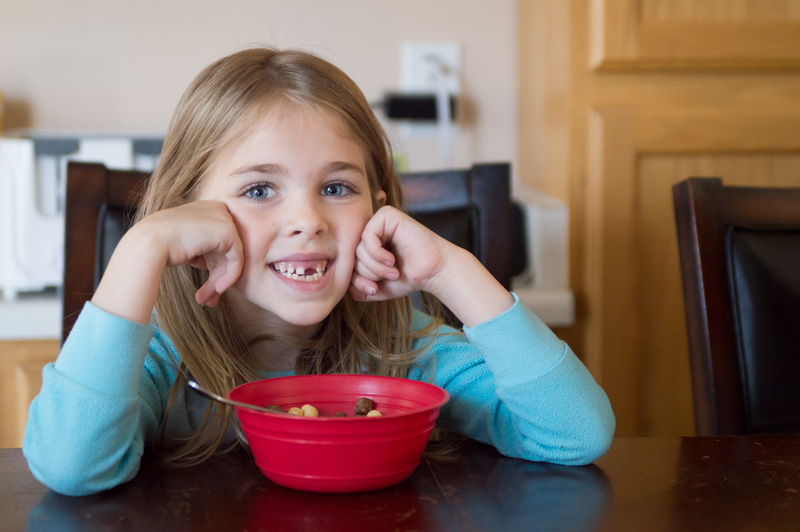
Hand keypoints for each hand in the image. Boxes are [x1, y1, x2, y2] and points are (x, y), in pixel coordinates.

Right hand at [91, 201, 243, 322]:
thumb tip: (217, 269)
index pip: (219, 241)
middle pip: (226, 250)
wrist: (149, 241)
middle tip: (208, 297)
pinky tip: (218, 289)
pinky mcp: (228, 231)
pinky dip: (229, 276)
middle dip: (218, 276)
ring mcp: (224, 218)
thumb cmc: (162, 246)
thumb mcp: (188, 245)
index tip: (204, 287)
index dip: (213, 266)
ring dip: (220, 280)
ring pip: (232, 256)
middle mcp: (217, 209)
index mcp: (207, 209)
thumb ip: (205, 250)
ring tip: (207, 299)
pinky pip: (237, 259)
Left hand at [349, 205, 451, 300]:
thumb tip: (344, 286)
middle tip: (389, 278)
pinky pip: (368, 236)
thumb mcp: (378, 287)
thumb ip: (359, 287)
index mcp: (367, 245)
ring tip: (393, 271)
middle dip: (367, 274)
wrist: (433, 272)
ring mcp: (378, 221)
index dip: (356, 280)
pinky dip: (377, 254)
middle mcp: (370, 231)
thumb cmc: (408, 277)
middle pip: (351, 255)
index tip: (373, 290)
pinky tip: (392, 260)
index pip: (347, 262)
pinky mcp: (387, 215)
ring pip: (358, 248)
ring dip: (375, 267)